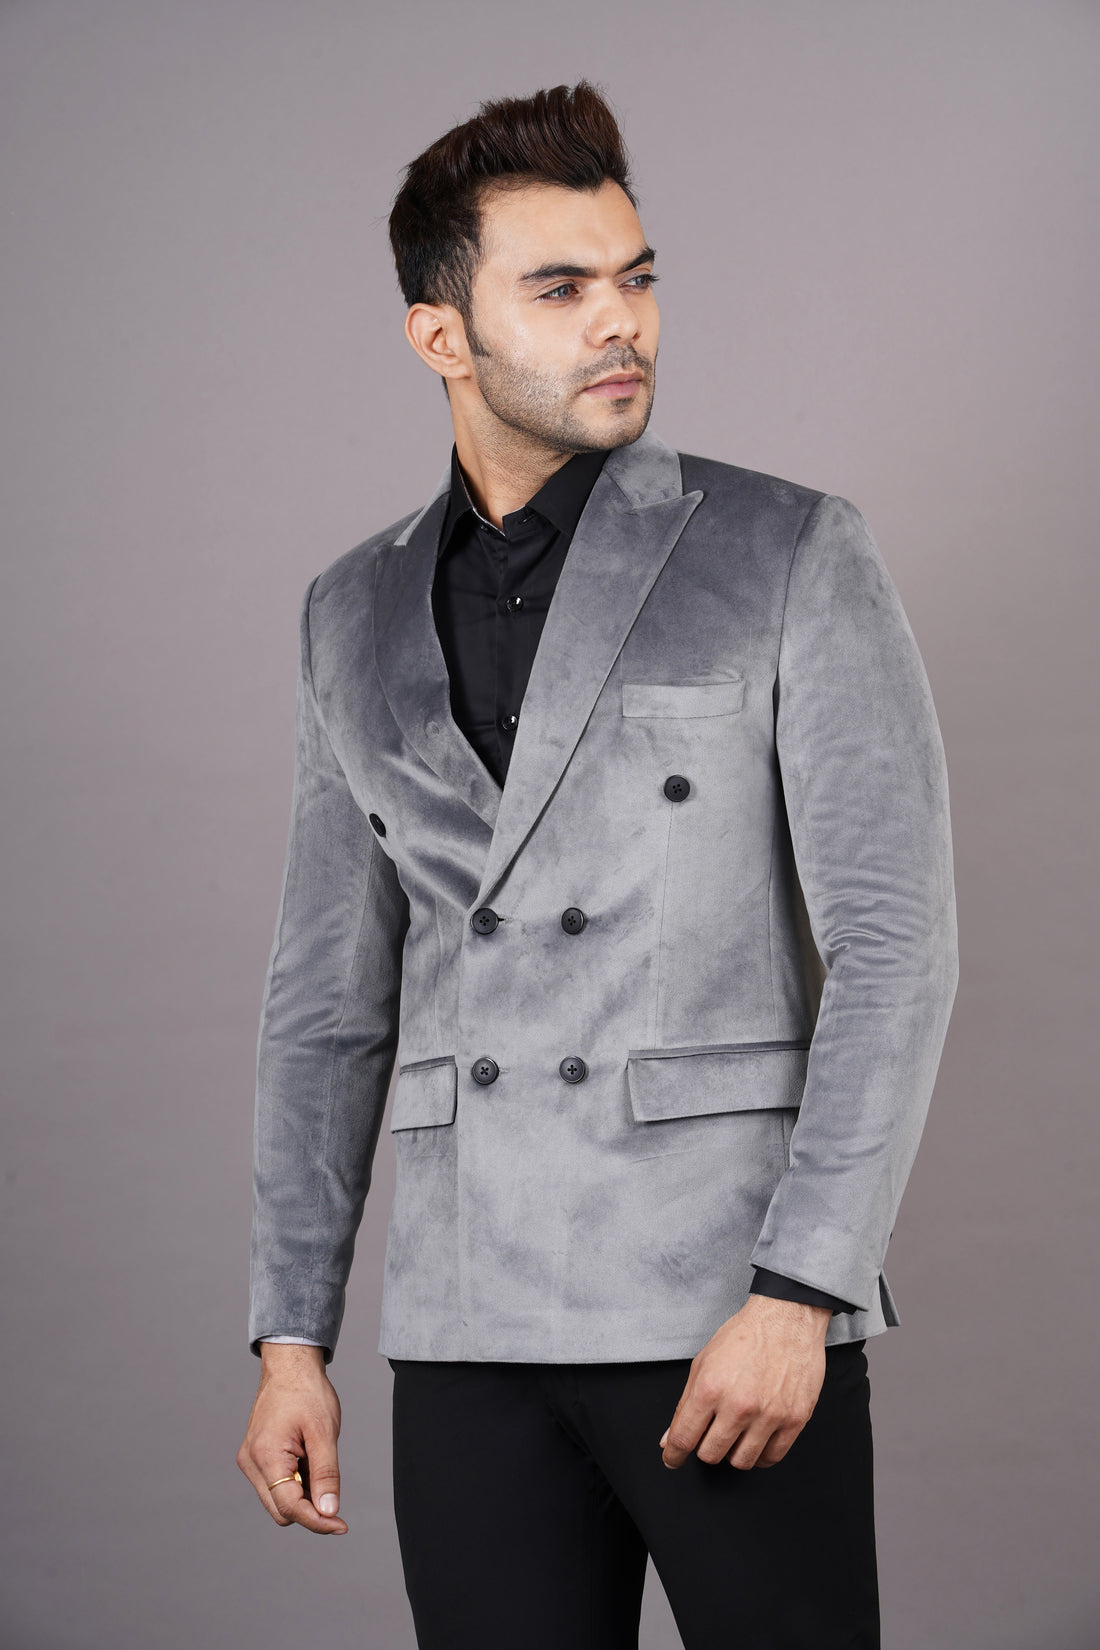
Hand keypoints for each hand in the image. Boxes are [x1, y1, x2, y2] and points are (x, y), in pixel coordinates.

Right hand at [236, 1343, 347, 1532]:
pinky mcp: (255, 1456)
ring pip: (277, 1499)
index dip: (316, 1521)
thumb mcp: (324, 1432)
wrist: (290, 1365)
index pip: (289, 1507)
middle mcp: (251, 1462)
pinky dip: (295, 1482)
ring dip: (302, 1494)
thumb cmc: (307, 1392)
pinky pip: (275, 1484)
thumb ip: (326, 1474)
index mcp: (266, 1455)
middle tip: (334, 1492)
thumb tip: (328, 1512)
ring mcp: (250, 1460)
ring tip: (319, 1461)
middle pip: (281, 1509)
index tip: (341, 1526)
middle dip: (309, 1508)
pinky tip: (308, 1460)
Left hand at [659, 1294, 829, 1470]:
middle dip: (705, 1448)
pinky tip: (756, 1439)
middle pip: (710, 1455)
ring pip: (741, 1462)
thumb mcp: (704, 1362)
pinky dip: (760, 1454)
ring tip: (735, 1433)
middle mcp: (738, 1406)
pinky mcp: (794, 1420)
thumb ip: (685, 1403)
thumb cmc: (745, 1335)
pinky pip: (771, 1457)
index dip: (673, 1454)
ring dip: (732, 1452)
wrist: (787, 1319)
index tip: (672, 1458)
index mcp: (710, 1388)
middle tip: (710, 1434)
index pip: (684, 1438)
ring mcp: (769, 1415)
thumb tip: (670, 1438)